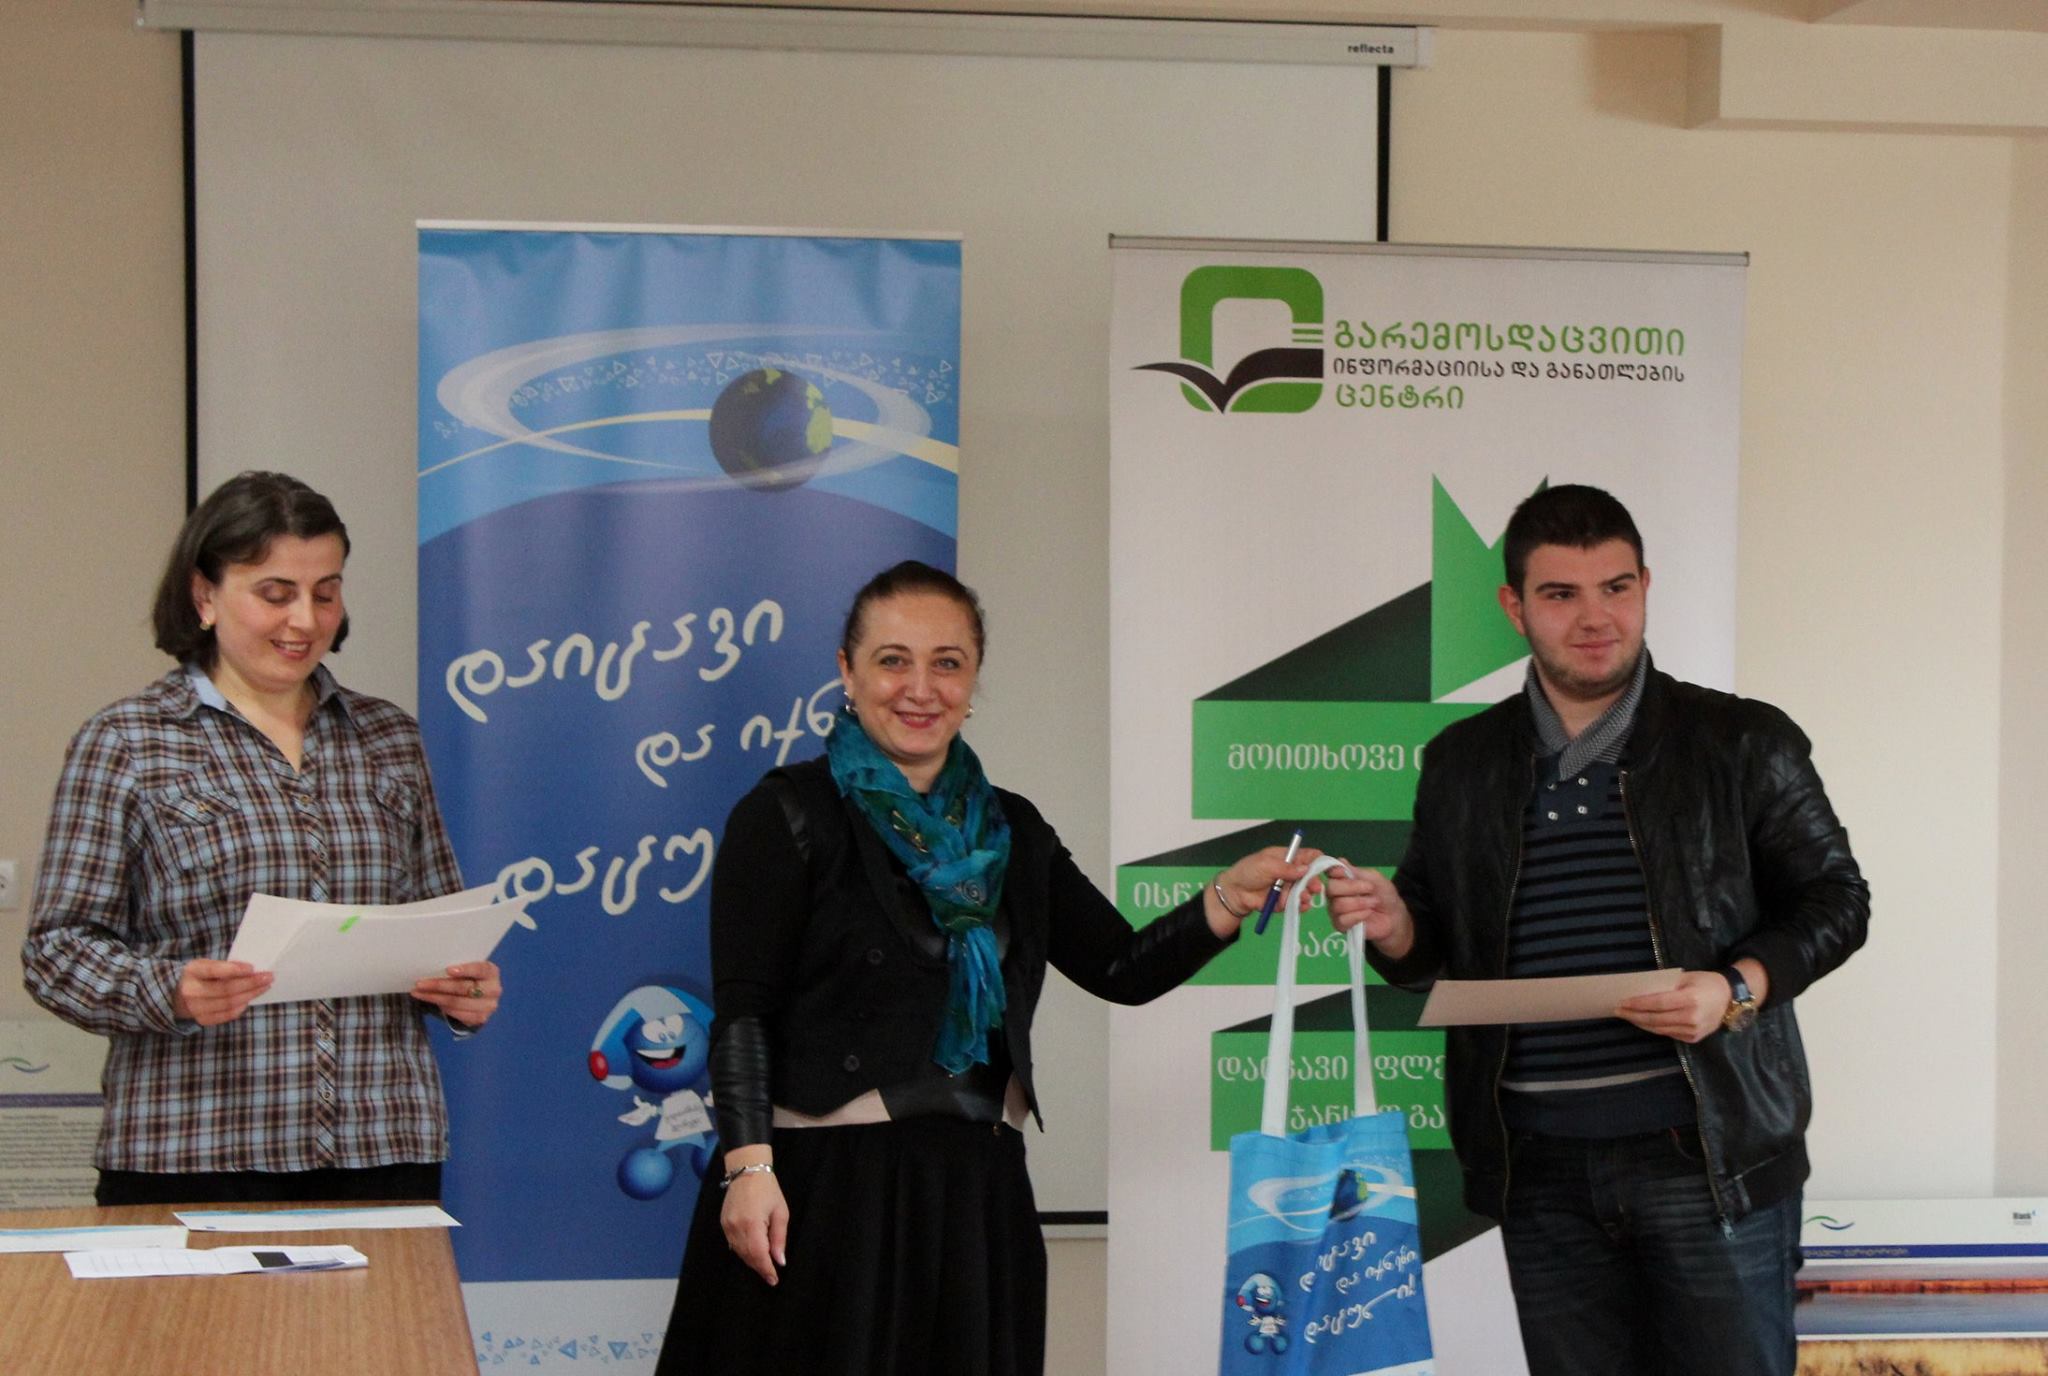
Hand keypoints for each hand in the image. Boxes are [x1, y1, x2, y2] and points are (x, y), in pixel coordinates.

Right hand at [173, 959, 272, 1025]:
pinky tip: (249, 999)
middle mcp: (191, 991)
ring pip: (228, 1003)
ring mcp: (195, 1008)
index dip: (234, 970)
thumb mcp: (204, 965)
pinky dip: (240, 1007)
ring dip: (250, 995)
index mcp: (192, 972)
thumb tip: (250, 970)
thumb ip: (223, 967)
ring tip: (264, 987)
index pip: (214, 971)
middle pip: (226, 989)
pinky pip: (226, 1015)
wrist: (173, 995)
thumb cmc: (197, 976)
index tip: (252, 968)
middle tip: (268, 977)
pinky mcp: (201, 1020)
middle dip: (250, 983)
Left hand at [411, 960, 501, 1026]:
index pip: (480, 969)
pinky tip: (434, 1004)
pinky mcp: (481, 1018)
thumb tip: (431, 966)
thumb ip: (456, 968)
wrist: (480, 997)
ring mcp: (489, 1006)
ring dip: (435, 998)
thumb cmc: (469, 978)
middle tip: (420, 984)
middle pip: (464, 988)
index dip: (465, 969)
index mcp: (491, 972)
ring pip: (458, 1002)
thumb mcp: (467, 970)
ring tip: (420, 994)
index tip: (447, 969)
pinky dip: (444, 1009)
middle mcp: (494, 989)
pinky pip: (459, 1015)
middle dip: (439, 985)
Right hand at [720, 1156, 788, 1285]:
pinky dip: (742, 1251)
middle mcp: (736, 1227)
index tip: (773, 1280)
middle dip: (759, 1267)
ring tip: (763, 1266)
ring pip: (739, 1252)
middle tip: (770, 1275)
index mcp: (752, 1224)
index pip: (758, 1255)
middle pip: (747, 1256)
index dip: (766, 1270)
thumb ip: (779, 1238)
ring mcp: (727, 1226)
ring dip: (751, 1261)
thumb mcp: (780, 1212)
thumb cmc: (769, 1190)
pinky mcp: (723, 1223)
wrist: (747, 1171)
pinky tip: (751, 1253)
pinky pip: (732, 1244)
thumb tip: (779, 1261)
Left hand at [1206, 845, 1326, 937]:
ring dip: (1305, 895)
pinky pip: (1297, 904)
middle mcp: (1290, 872)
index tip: (1325, 869)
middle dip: (1313, 882)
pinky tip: (1300, 907)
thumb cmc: (1248, 872)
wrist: (1235, 893)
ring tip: (1302, 898)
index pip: (1307, 855)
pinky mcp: (1285, 901)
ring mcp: (1288, 887)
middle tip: (1315, 888)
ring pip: (1305, 891)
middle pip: (1310, 875)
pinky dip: (1299, 906)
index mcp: (1286, 857)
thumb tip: (1306, 869)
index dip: (1317, 860)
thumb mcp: (1266, 865)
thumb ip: (1286, 868)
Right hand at [1322, 865, 1415, 960]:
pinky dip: (1358, 915)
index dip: (1333, 871)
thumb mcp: (1374, 878)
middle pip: (1331, 888)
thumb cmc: (1384, 895)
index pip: (1329, 872)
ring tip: (1374, 902)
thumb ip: (1357, 872)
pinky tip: (1367, 913)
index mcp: (1341, 880)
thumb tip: (1340, 860)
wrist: (1394, 916)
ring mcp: (1336, 910)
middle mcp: (1334, 894)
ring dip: (1360, 903)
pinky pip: (1343, 919)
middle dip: (1352, 887)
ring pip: (1338, 905)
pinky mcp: (1341, 925)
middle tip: (1370, 888)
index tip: (1343, 872)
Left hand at [1615, 970, 1732, 1042]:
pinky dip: (1653, 1027)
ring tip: (1626, 1015)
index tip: (1621, 1001)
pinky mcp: (1693, 1038)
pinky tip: (1642, 1021)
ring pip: (1659, 1029)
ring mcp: (1693, 1030)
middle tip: (1617, 1010)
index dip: (1638, 1004)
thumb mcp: (1686, 977)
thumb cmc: (1705, 983)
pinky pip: (1667, 1033)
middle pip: (1655, 1018)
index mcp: (1691, 999)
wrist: (1730, 999)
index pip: (1658, 1003)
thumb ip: (1664, 985)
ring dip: (1640, 1022)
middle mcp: (1692, 1017)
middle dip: (1633, 1014)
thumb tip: (1639, 991)